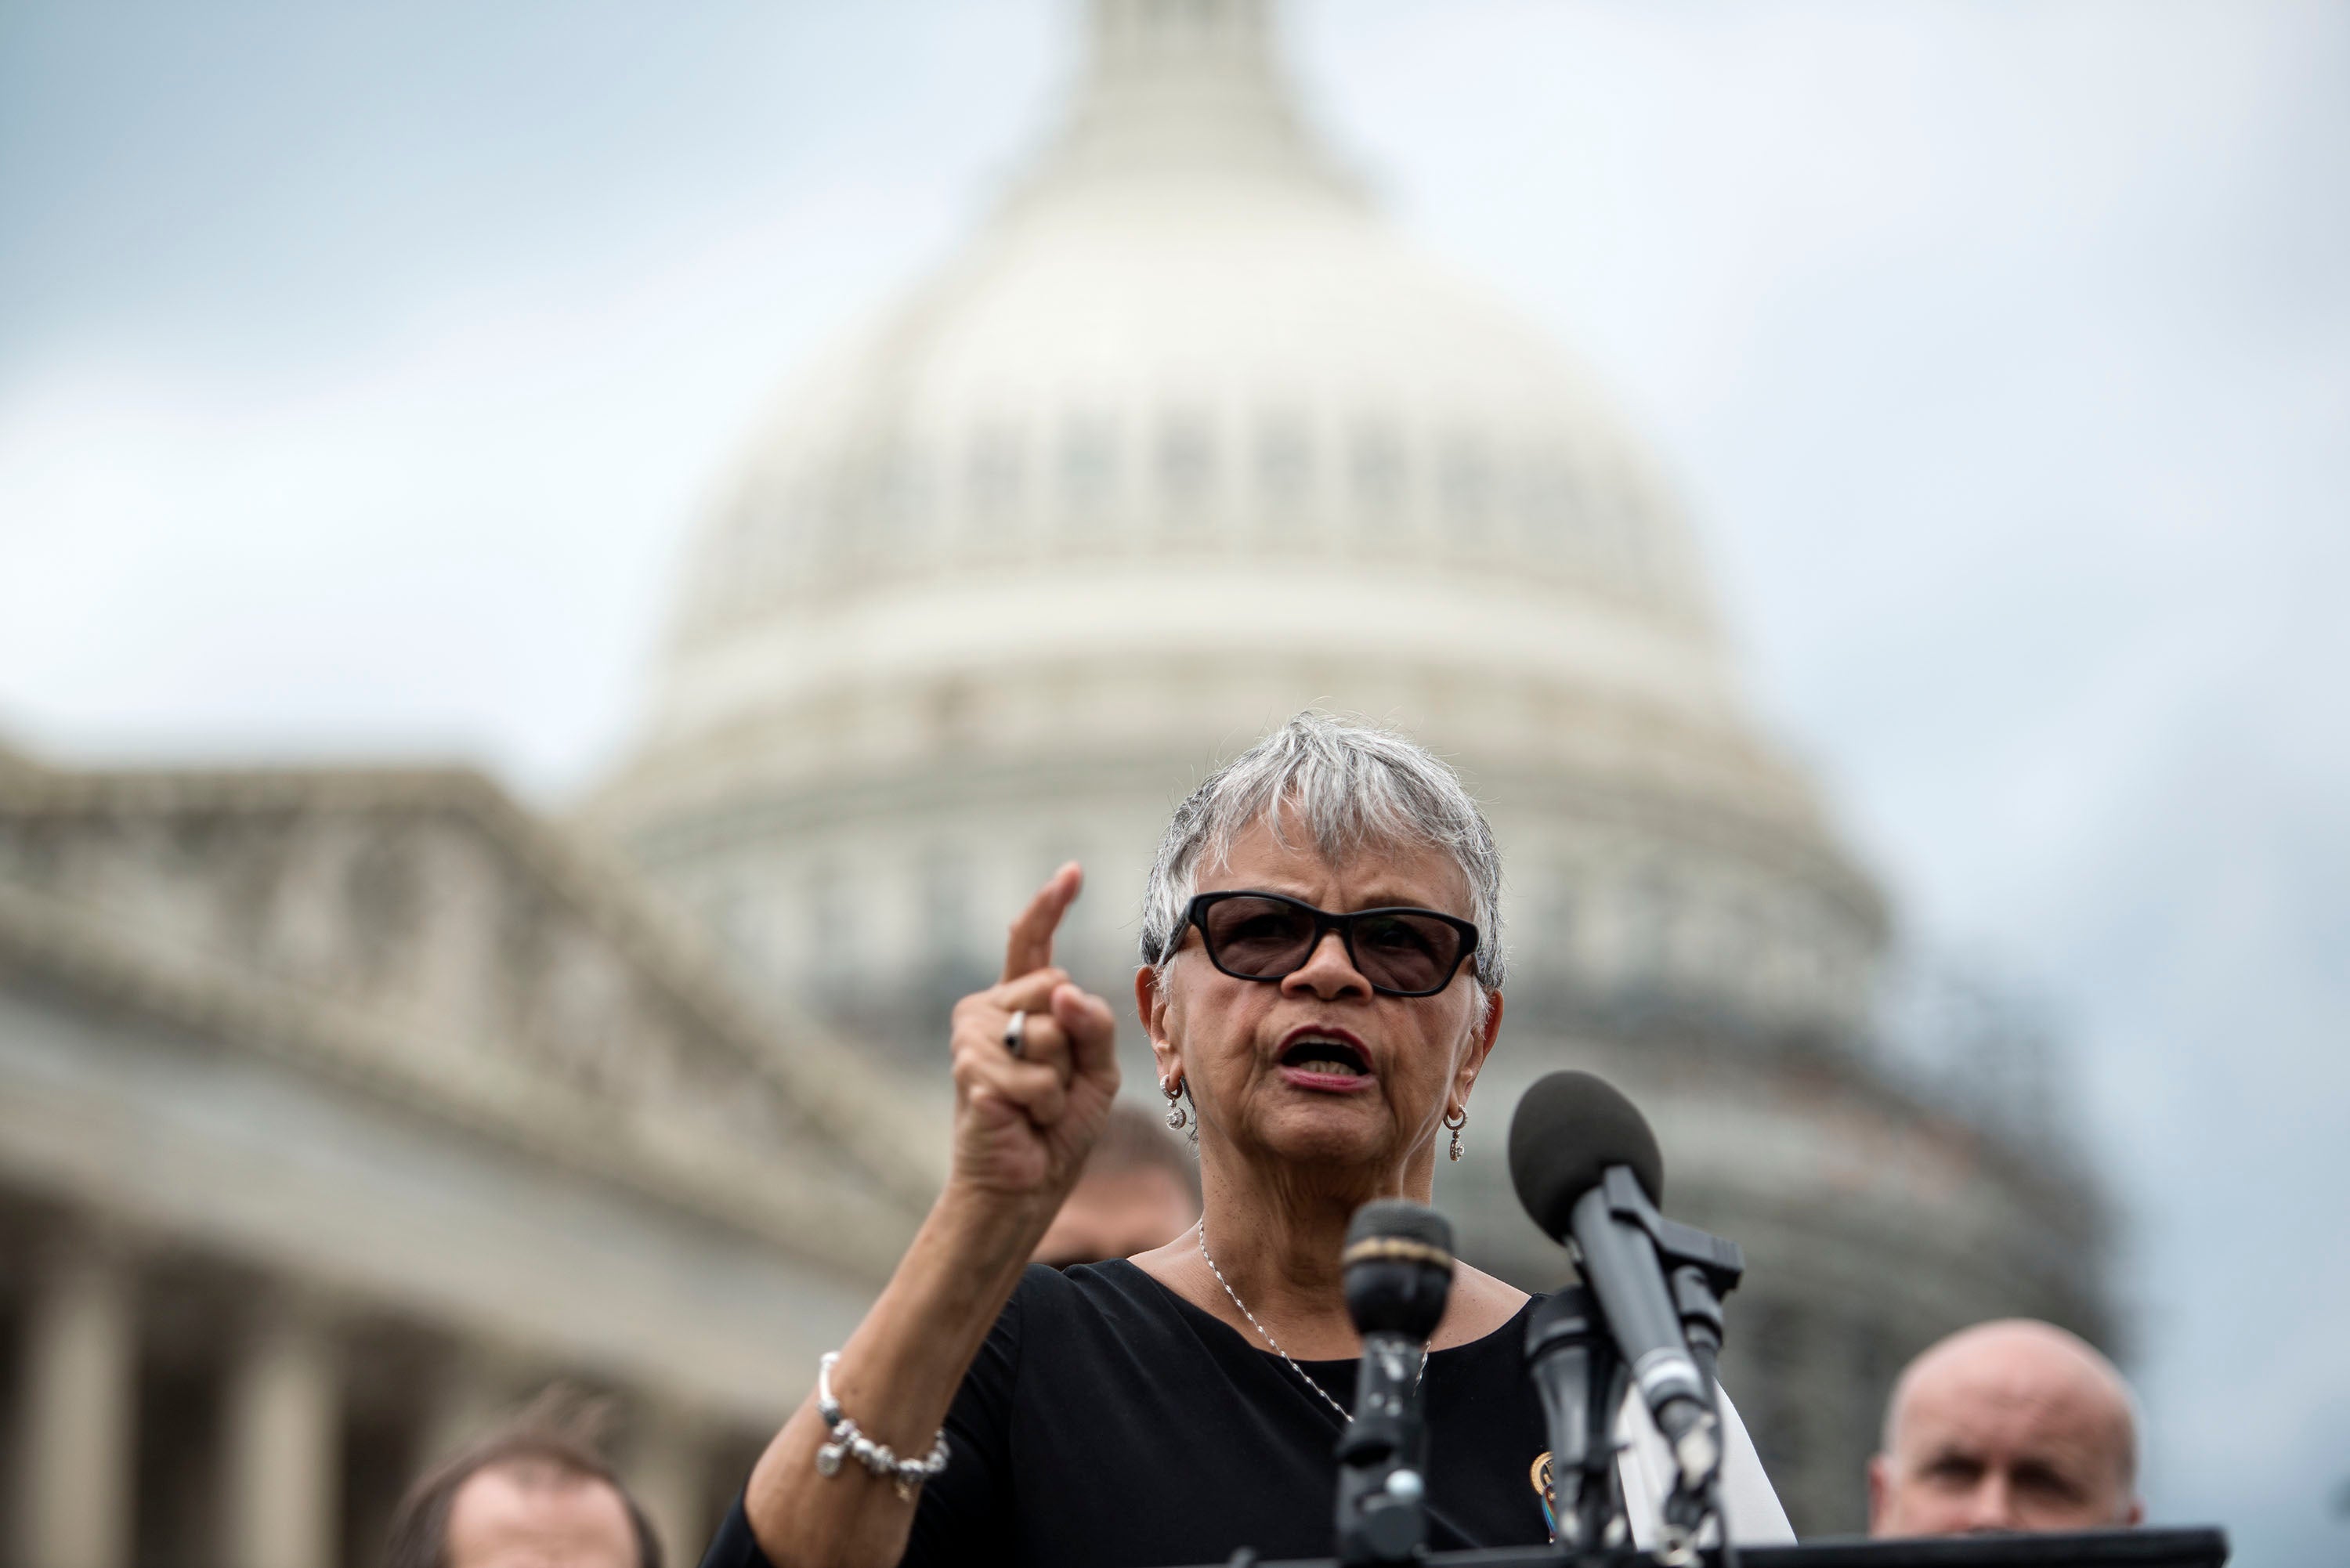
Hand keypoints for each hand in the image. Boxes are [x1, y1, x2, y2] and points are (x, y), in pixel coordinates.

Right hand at [947, 863, 1120, 1199]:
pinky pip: (1038, 1074)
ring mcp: (972, 1036)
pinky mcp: (970, 1068)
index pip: (1033, 943)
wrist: (1026, 1184)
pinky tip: (1024, 1118)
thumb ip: (1094, 1022)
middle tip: (1054, 1082)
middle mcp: (987, 1008)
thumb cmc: (1059, 1125)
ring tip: (1037, 1105)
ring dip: (1060, 1080)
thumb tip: (1064, 990)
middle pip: (1057, 986)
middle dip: (1074, 1041)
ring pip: (1049, 1032)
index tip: (1072, 871)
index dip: (1050, 905)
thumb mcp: (1097, 1069)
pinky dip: (1046, 1104)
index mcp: (1019, 1001)